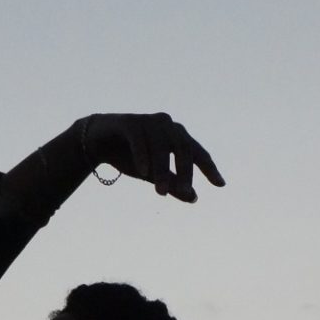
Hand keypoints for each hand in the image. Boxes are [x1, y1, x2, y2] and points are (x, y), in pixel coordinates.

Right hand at [81, 112, 224, 201]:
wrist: (98, 144)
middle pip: (183, 147)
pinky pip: (139, 138)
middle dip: (185, 171)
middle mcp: (166, 125)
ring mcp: (148, 121)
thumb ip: (173, 184)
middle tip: (184, 192)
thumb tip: (194, 198)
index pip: (197, 152)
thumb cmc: (129, 157)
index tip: (220, 185)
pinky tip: (144, 172)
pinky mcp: (129, 121)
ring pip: (161, 145)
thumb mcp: (154, 175)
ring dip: (162, 169)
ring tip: (160, 191)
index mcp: (175, 136)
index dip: (209, 168)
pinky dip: (143, 155)